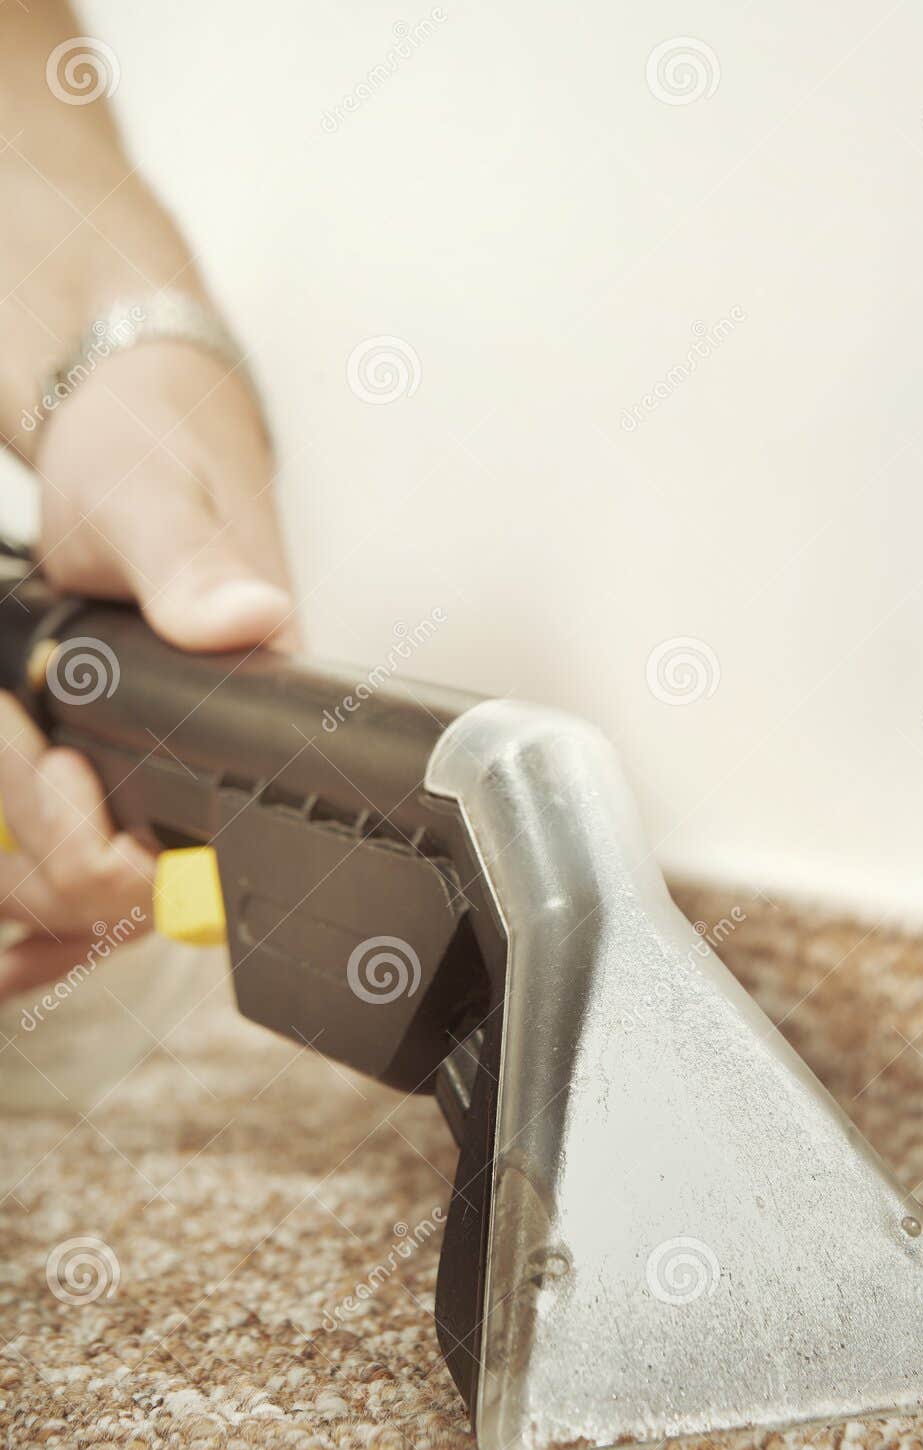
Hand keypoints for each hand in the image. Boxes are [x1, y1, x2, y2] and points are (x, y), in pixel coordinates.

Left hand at [0, 340, 293, 998]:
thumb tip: (254, 619)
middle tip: (10, 729)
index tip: (50, 763)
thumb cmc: (149, 457)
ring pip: (74, 902)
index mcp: (247, 723)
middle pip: (109, 903)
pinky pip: (65, 876)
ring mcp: (152, 786)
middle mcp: (205, 776)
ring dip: (15, 854)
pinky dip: (26, 887)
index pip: (180, 869)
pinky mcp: (109, 779)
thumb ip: (195, 563)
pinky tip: (7, 900)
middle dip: (31, 837)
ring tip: (3, 737)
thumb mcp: (152, 498)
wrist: (125, 430)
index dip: (97, 851)